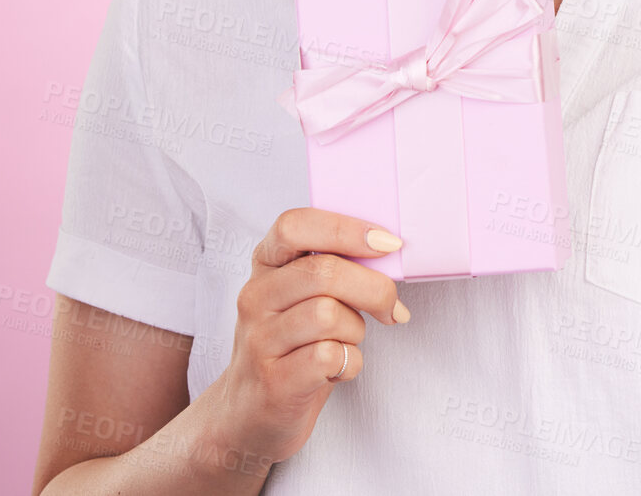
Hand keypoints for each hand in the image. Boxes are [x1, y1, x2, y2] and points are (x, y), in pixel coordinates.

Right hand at [200, 208, 409, 465]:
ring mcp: (259, 340)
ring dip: (356, 329)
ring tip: (348, 341)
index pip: (294, 225)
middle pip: (324, 272)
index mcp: (265, 265)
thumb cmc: (292, 345)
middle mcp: (255, 297)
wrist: (248, 414)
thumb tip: (390, 252)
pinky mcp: (273, 381)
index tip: (388, 243)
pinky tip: (340, 367)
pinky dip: (350, 362)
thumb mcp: (302, 296)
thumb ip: (333, 268)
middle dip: (374, 288)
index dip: (345, 228)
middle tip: (392, 307)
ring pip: (329, 315)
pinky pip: (330, 357)